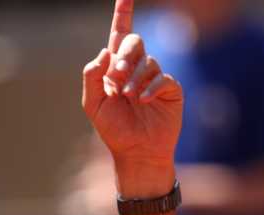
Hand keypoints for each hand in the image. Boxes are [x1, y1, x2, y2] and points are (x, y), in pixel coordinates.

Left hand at [82, 0, 182, 196]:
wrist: (136, 152)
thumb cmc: (114, 130)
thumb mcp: (93, 104)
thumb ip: (93, 76)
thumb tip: (105, 51)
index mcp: (115, 68)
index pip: (118, 33)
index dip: (123, 12)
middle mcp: (136, 68)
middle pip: (134, 42)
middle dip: (124, 57)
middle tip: (117, 79)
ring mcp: (154, 77)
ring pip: (148, 61)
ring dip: (135, 79)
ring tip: (130, 99)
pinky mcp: (170, 88)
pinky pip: (162, 77)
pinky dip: (150, 87)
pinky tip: (144, 100)